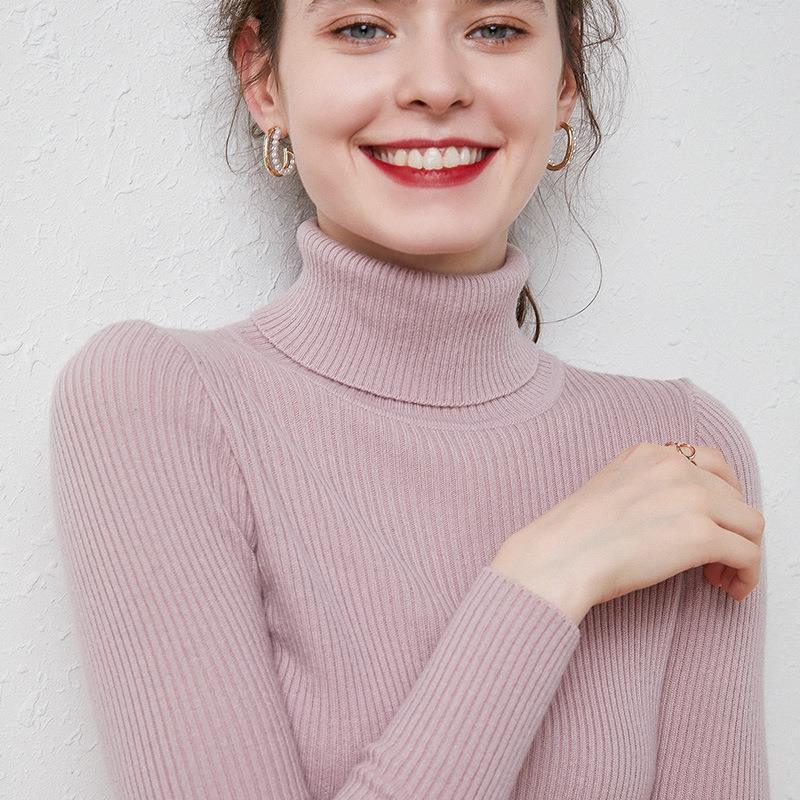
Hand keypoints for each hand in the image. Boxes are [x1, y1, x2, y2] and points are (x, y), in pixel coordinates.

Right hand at [491, 442, 764, 619]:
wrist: (559, 556)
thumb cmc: (571, 536)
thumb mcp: (608, 489)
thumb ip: (644, 488)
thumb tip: (672, 515)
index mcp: (649, 454)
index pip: (709, 463)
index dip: (717, 496)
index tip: (708, 520)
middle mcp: (676, 467)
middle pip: (733, 495)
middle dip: (728, 525)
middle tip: (711, 555)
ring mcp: (692, 498)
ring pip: (750, 523)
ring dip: (742, 550)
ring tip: (719, 574)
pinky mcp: (703, 535)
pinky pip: (749, 554)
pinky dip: (745, 575)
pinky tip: (726, 587)